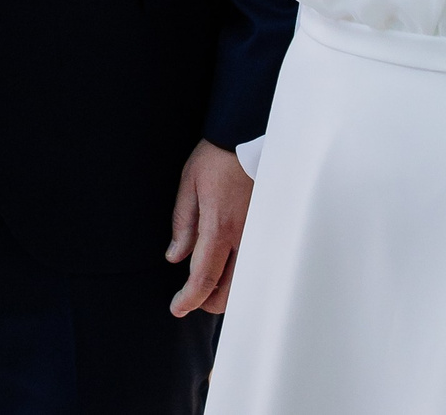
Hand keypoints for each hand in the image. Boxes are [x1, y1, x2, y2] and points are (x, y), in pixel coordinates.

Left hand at [166, 139, 250, 317]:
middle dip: (208, 302)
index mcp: (219, 226)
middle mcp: (244, 237)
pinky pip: (256, 265)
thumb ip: (183, 224)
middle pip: (230, 291)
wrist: (251, 137)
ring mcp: (260, 236)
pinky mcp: (269, 231)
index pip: (204, 277)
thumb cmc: (217, 158)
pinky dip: (240, 276)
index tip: (177, 308)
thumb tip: (176, 257)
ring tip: (206, 287)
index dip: (189, 299)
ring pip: (246, 282)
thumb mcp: (189, 185)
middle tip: (189, 300)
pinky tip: (228, 270)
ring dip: (225, 292)